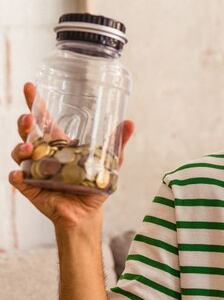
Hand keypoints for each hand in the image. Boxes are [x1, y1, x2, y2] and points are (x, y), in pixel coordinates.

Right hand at [8, 83, 134, 229]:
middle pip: (28, 133)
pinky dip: (16, 178)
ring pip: (19, 154)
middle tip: (29, 119)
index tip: (31, 87)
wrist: (87, 213)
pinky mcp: (31, 188)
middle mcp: (43, 155)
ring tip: (28, 147)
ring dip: (20, 148)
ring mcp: (34, 171)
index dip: (36, 103)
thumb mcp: (108, 161)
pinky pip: (18, 181)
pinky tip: (19, 176)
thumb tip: (130, 122)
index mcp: (59, 144)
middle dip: (25, 123)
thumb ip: (117, 142)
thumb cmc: (94, 184)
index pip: (44, 120)